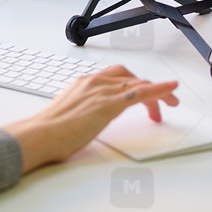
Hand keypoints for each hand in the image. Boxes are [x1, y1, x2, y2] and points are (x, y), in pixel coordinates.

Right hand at [3, 65, 178, 172]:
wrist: (39, 135)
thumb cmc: (49, 131)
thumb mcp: (70, 114)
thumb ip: (85, 111)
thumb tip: (92, 120)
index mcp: (84, 82)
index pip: (117, 76)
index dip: (134, 84)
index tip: (143, 95)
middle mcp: (95, 82)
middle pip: (132, 77)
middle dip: (150, 88)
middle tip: (161, 103)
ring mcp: (102, 91)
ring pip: (140, 84)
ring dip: (159, 93)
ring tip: (171, 103)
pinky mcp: (108, 104)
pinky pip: (141, 93)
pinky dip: (160, 89)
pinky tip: (171, 90)